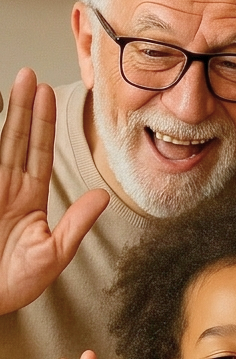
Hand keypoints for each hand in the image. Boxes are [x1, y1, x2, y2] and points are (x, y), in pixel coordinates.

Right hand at [0, 69, 108, 315]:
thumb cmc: (14, 284)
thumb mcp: (53, 253)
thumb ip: (77, 223)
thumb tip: (103, 196)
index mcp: (27, 199)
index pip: (38, 152)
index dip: (43, 123)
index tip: (48, 94)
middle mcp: (6, 189)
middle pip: (16, 139)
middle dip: (24, 107)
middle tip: (29, 74)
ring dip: (7, 115)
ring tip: (17, 84)